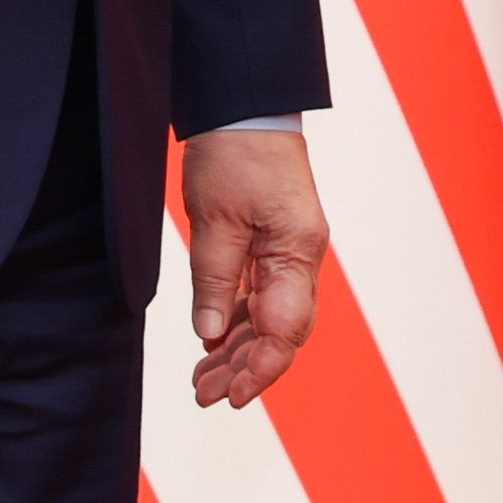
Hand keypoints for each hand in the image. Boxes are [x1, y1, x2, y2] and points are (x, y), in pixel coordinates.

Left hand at [180, 126, 326, 407]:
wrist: (243, 104)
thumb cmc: (236, 154)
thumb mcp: (216, 219)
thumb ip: (215, 280)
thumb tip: (211, 335)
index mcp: (297, 251)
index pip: (286, 331)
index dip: (259, 370)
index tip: (230, 397)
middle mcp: (300, 256)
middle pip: (280, 330)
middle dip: (244, 367)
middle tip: (203, 394)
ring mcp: (289, 249)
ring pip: (269, 316)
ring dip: (238, 349)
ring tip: (202, 379)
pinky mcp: (273, 241)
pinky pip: (260, 293)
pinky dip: (237, 319)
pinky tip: (212, 339)